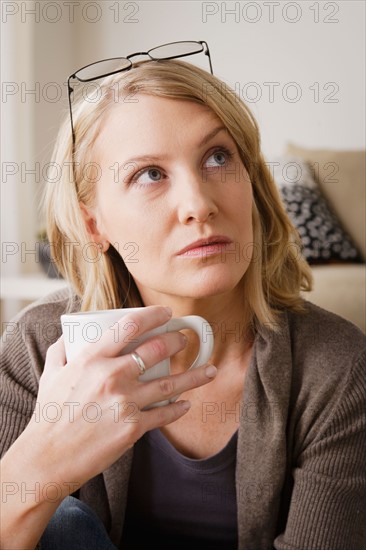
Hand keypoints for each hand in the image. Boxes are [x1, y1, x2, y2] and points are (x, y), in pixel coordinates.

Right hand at [23, 305, 215, 496]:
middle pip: (156, 350)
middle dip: (177, 340)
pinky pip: (164, 414)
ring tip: (210, 369)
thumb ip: (62, 350)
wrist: (48, 457)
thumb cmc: (49, 414)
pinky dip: (179, 408)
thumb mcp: (51, 374)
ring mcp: (125, 403)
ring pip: (170, 384)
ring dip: (195, 375)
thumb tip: (69, 335)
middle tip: (185, 339)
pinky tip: (187, 404)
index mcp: (92, 358)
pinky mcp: (133, 428)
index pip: (130, 325)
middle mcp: (112, 376)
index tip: (166, 313)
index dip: (154, 315)